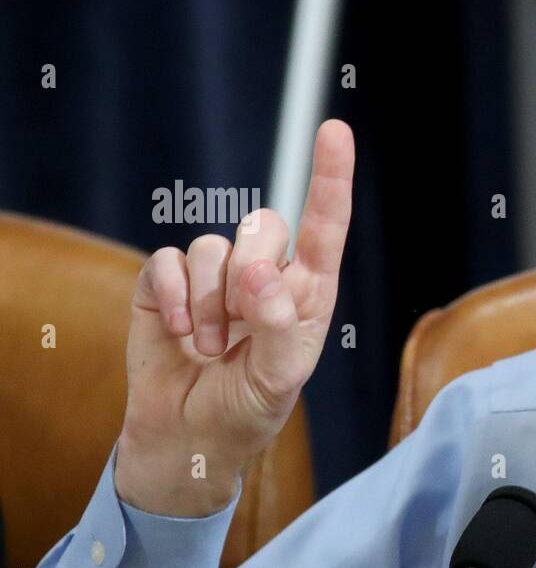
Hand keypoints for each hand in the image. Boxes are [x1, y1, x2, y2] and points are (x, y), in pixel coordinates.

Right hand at [114, 120, 354, 515]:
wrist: (187, 436)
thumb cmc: (247, 409)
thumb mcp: (278, 381)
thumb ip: (278, 326)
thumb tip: (261, 271)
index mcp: (307, 294)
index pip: (324, 227)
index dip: (330, 178)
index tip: (335, 131)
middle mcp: (266, 275)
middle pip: (263, 226)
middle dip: (250, 276)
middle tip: (241, 328)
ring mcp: (216, 276)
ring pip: (213, 244)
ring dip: (211, 302)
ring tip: (212, 347)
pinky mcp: (169, 282)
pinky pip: (169, 259)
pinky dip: (175, 298)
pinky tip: (181, 333)